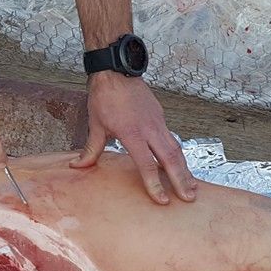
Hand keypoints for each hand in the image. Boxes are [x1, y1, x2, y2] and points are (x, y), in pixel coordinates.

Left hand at [72, 74, 196, 203]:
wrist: (115, 71)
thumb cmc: (104, 96)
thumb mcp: (95, 125)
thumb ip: (91, 150)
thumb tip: (78, 166)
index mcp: (131, 133)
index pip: (146, 164)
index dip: (154, 184)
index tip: (162, 200)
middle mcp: (149, 128)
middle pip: (171, 159)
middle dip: (181, 180)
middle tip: (189, 198)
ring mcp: (158, 121)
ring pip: (176, 149)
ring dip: (184, 169)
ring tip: (191, 187)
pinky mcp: (160, 116)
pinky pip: (172, 139)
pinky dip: (179, 155)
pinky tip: (181, 166)